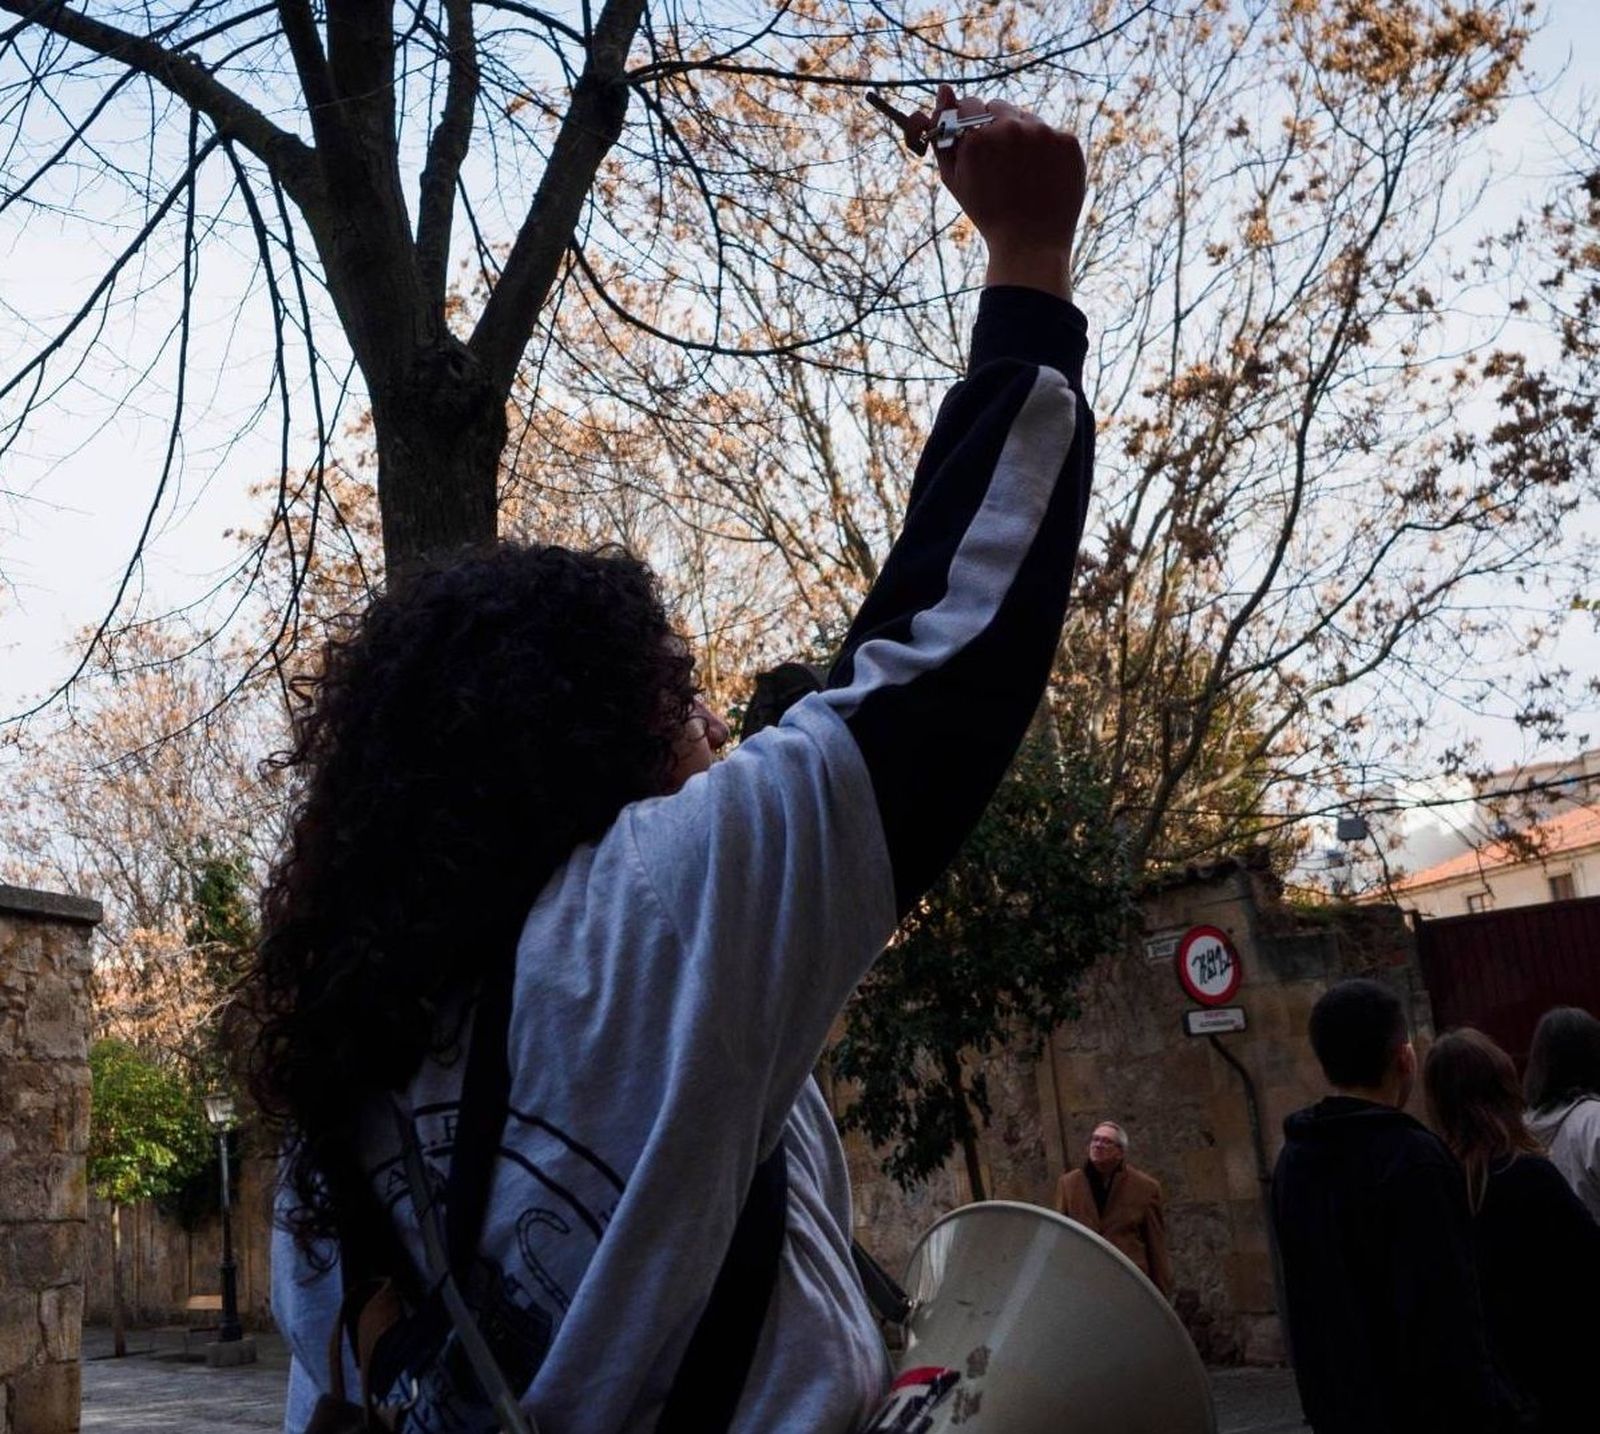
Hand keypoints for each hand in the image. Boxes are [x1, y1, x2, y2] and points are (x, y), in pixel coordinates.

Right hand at [909, 85, 1085, 299]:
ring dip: (1022, 136)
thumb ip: (943, 133)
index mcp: (977, 136)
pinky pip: (1052, 134)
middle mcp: (1010, 127)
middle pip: (998, 106)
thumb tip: (944, 88)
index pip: (969, 105)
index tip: (975, 146)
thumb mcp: (954, 177)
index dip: (969, 127)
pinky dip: (1047, 151)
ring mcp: (1043, 133)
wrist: (1030, 245)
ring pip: (1026, 118)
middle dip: (995, 126)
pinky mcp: (1068, 142)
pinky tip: (1041, 176)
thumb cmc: (987, 213)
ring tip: (1021, 173)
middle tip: (999, 162)